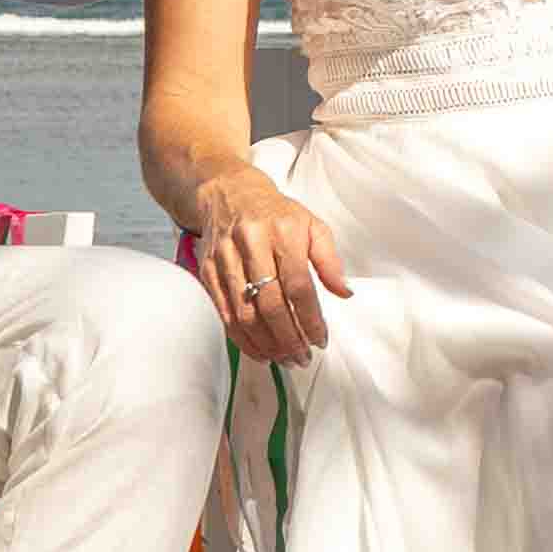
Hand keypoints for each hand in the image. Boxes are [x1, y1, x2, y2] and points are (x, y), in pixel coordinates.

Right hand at [184, 165, 350, 365]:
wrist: (228, 192)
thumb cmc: (276, 213)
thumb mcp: (312, 225)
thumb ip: (329, 260)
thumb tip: (344, 292)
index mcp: (283, 231)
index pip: (298, 285)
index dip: (310, 318)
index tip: (320, 340)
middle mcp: (252, 243)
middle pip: (270, 303)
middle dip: (289, 338)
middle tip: (302, 357)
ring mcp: (226, 257)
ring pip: (244, 312)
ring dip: (266, 343)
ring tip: (283, 358)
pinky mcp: (208, 270)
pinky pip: (224, 312)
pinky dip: (242, 338)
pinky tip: (260, 351)